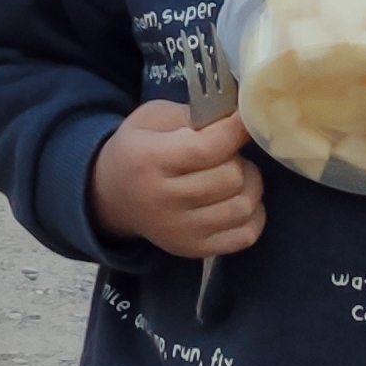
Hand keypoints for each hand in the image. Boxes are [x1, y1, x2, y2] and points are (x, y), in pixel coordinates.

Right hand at [87, 100, 265, 260]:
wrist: (111, 196)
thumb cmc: (137, 149)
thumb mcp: (152, 119)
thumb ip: (193, 116)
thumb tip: (236, 122)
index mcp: (148, 161)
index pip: (207, 149)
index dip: (236, 132)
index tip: (248, 119)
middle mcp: (163, 201)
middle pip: (230, 178)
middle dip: (237, 158)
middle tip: (228, 152)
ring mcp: (179, 231)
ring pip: (242, 207)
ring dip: (250, 184)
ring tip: (237, 174)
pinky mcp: (193, 249)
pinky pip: (245, 235)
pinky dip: (254, 215)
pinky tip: (239, 198)